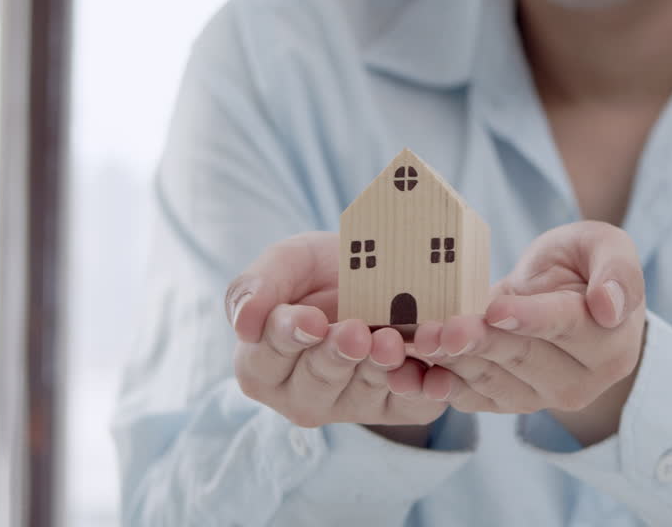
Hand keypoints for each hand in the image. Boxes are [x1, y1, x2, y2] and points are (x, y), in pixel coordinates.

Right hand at [226, 232, 445, 431]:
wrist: (385, 272)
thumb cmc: (323, 272)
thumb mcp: (289, 262)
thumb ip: (257, 286)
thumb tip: (242, 323)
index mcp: (264, 365)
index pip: (268, 356)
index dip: (288, 336)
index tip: (309, 320)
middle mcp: (302, 395)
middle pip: (316, 381)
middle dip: (337, 356)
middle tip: (355, 333)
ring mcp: (349, 406)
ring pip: (362, 393)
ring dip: (378, 369)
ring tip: (391, 342)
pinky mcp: (396, 409)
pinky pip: (406, 406)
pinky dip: (419, 390)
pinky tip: (429, 375)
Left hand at [411, 221, 645, 444]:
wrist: (562, 293)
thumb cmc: (584, 263)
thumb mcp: (607, 246)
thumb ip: (618, 270)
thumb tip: (608, 306)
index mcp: (610, 343)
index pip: (565, 328)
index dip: (528, 319)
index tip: (494, 310)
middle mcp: (580, 381)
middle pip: (521, 357)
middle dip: (476, 342)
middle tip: (436, 329)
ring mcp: (541, 398)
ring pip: (490, 380)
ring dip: (449, 362)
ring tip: (415, 341)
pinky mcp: (506, 402)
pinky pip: (470, 398)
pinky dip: (437, 385)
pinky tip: (407, 372)